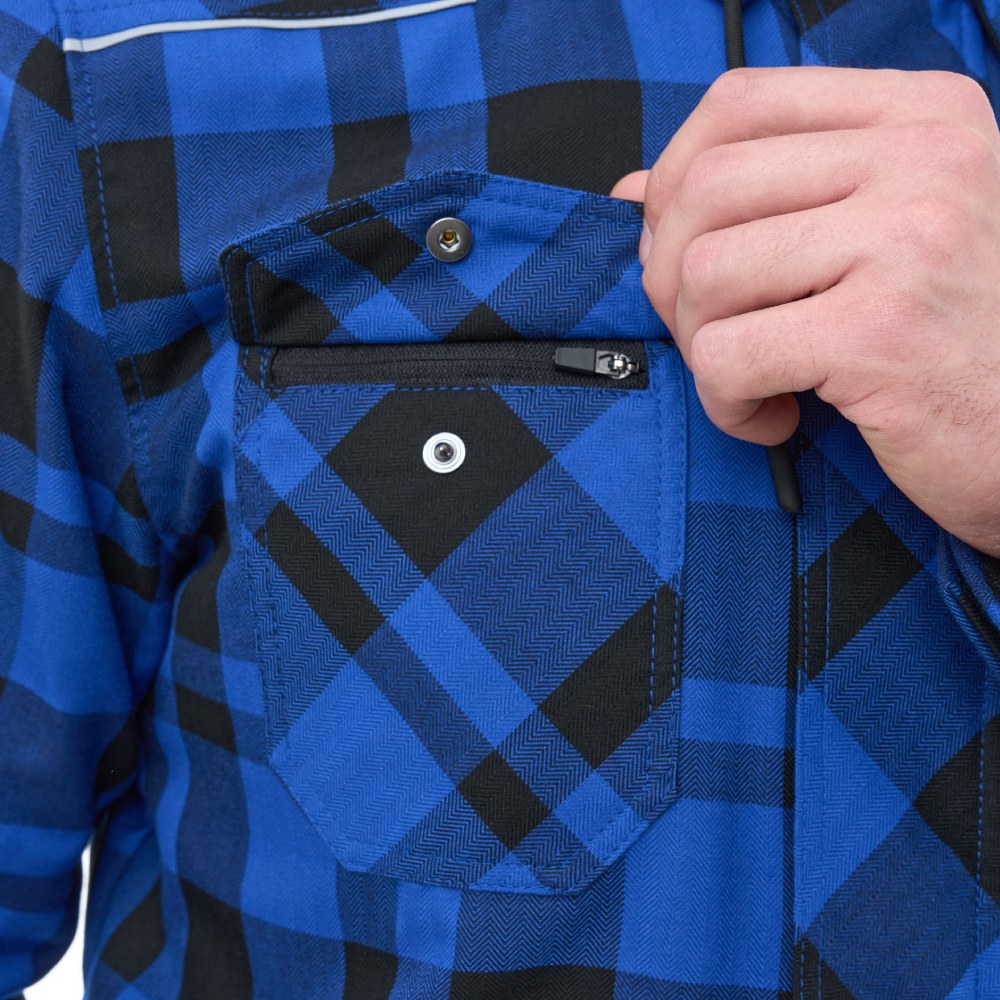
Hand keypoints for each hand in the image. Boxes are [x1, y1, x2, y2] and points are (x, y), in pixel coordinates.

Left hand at [612, 67, 999, 556]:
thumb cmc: (949, 338)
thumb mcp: (874, 237)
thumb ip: (766, 197)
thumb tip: (632, 187)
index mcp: (922, 115)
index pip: (741, 102)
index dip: (675, 178)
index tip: (681, 247)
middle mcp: (923, 159)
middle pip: (706, 187)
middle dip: (670, 275)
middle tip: (709, 332)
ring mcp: (906, 240)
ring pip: (705, 271)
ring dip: (701, 345)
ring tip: (753, 379)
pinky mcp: (880, 332)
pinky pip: (727, 356)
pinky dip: (725, 403)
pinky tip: (774, 417)